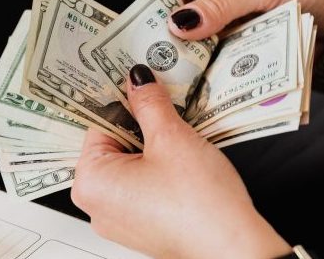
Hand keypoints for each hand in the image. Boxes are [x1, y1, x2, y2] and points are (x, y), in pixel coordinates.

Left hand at [71, 65, 290, 258]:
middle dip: (140, 125)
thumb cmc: (201, 206)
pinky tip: (182, 165)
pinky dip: (159, 170)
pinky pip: (142, 186)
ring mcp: (119, 220)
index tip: (140, 85)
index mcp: (90, 182)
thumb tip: (138, 80)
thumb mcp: (172, 138)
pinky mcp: (142, 227)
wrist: (234, 248)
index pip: (98, 123)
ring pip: (131, 165)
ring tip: (179, 140)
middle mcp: (97, 206)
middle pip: (113, 144)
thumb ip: (149, 103)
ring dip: (153, 147)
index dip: (124, 101)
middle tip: (165, 109)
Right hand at [157, 0, 323, 50]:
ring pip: (192, 31)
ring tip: (181, 65)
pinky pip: (210, 48)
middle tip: (165, 48)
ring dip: (188, 47)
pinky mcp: (232, 36)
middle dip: (173, 27)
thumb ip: (220, 4)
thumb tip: (181, 20)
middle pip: (178, 5)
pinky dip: (205, 59)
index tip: (160, 23)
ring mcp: (223, 11)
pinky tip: (200, 69)